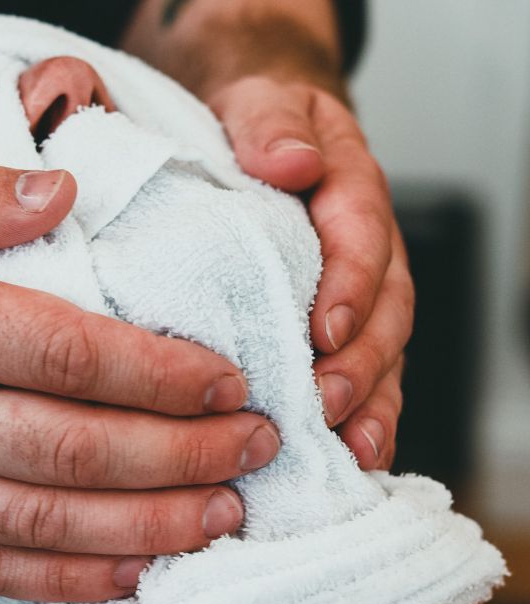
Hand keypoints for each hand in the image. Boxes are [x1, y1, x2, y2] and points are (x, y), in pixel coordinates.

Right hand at [0, 162, 279, 601]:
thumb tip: (63, 192)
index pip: (69, 353)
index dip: (162, 373)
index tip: (226, 381)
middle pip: (77, 447)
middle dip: (183, 452)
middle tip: (255, 449)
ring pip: (47, 523)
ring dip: (149, 522)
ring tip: (222, 515)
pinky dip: (68, 581)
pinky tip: (133, 574)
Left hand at [208, 76, 413, 469]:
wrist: (266, 139)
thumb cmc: (260, 129)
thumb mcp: (260, 104)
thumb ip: (273, 126)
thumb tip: (291, 162)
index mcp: (350, 191)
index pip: (362, 239)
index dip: (350, 288)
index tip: (323, 332)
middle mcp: (367, 250)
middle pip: (385, 310)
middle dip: (362, 362)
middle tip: (329, 404)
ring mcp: (359, 293)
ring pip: (382, 353)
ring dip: (371, 403)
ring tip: (352, 449)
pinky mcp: (340, 326)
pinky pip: (363, 373)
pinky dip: (361, 415)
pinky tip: (346, 457)